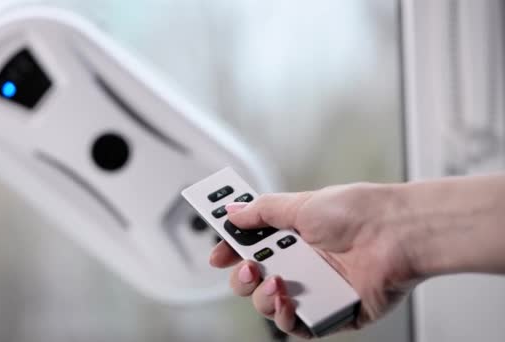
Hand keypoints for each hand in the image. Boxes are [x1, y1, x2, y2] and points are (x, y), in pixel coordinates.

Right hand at [209, 183, 416, 337]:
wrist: (397, 233)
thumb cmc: (359, 213)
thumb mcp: (302, 204)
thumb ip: (263, 211)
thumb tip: (233, 210)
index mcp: (294, 237)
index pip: (253, 247)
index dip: (233, 251)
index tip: (218, 254)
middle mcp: (303, 264)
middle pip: (256, 280)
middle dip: (243, 277)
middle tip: (247, 266)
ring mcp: (316, 290)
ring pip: (271, 305)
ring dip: (263, 298)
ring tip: (274, 283)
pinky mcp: (332, 313)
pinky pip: (298, 326)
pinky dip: (286, 318)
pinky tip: (288, 300)